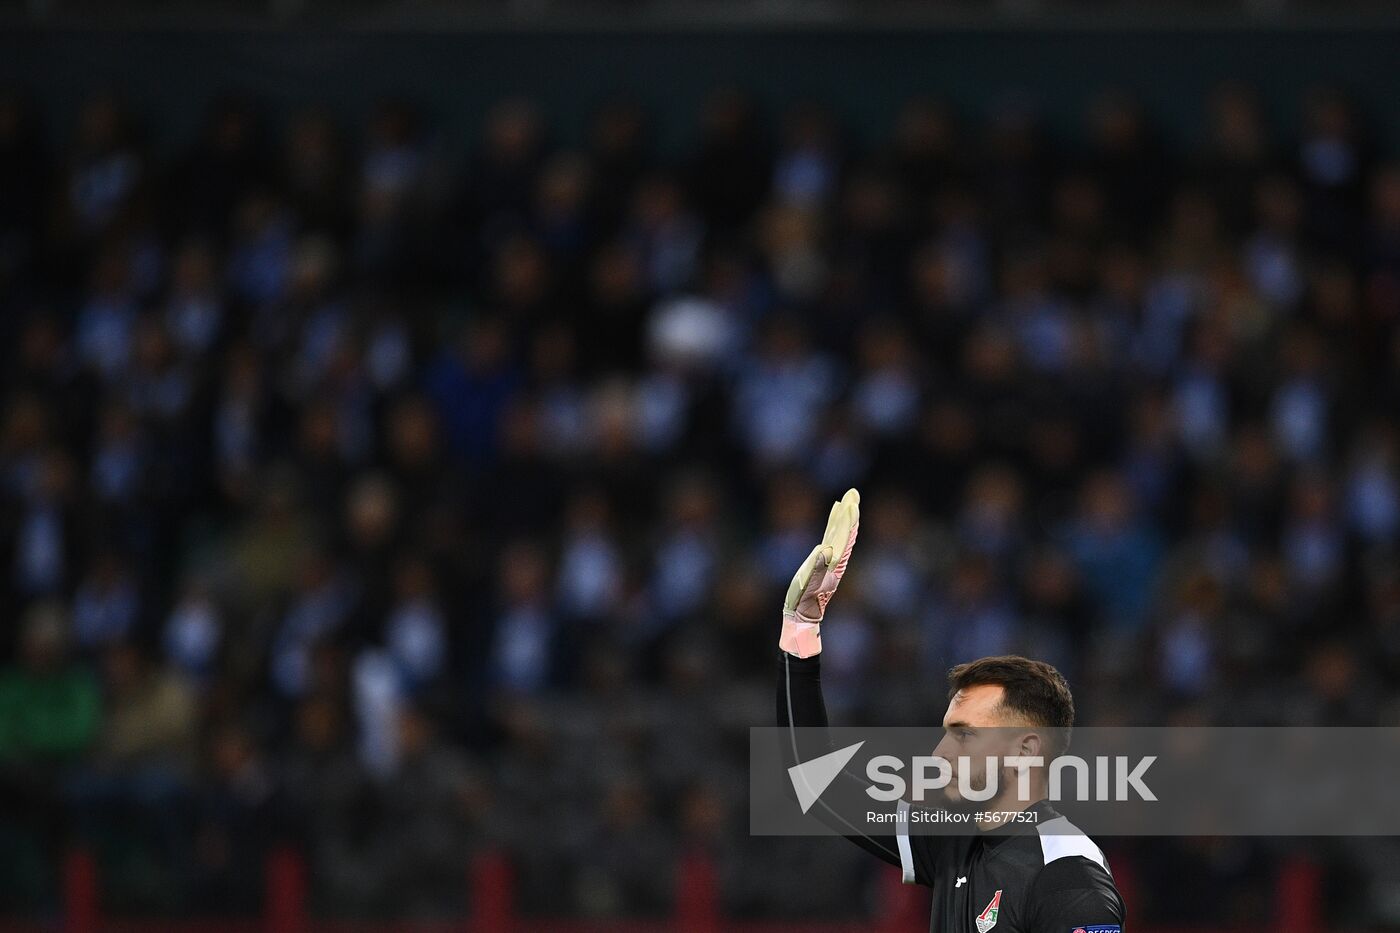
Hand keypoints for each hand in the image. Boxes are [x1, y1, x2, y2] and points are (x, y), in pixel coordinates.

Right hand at [780, 488, 859, 657]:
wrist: (802, 615)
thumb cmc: (802, 602)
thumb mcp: (808, 585)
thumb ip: (817, 568)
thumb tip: (826, 550)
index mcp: (832, 564)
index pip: (842, 538)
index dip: (846, 521)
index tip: (850, 505)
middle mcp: (835, 559)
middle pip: (844, 531)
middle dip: (849, 511)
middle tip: (854, 492)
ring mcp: (830, 558)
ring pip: (840, 532)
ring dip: (844, 514)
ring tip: (849, 497)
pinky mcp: (823, 558)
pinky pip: (831, 535)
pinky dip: (834, 521)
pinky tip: (836, 510)